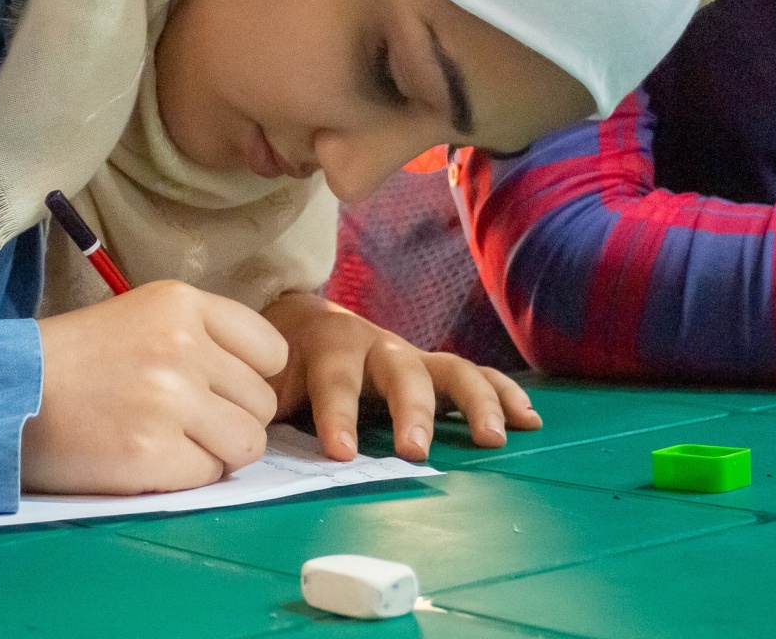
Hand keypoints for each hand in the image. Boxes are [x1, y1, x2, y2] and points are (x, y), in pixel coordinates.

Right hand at [22, 281, 288, 494]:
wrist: (3, 395)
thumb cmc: (72, 361)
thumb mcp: (140, 316)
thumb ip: (203, 337)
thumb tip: (264, 383)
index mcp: (182, 304)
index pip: (271, 351)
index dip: (248, 378)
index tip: (216, 388)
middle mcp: (183, 346)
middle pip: (262, 404)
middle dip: (229, 420)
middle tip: (179, 420)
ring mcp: (169, 400)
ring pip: (246, 444)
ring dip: (214, 453)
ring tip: (166, 441)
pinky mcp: (151, 453)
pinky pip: (208, 477)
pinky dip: (183, 477)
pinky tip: (143, 458)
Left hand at [259, 292, 540, 461]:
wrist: (299, 321)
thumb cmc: (281, 364)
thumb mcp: (261, 382)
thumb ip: (260, 410)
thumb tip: (246, 445)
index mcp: (327, 345)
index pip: (334, 381)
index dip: (337, 416)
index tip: (341, 454)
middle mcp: (376, 345)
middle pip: (401, 371)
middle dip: (411, 411)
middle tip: (415, 452)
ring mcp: (412, 356)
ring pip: (450, 370)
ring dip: (474, 403)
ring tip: (491, 439)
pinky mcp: (435, 370)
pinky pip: (477, 377)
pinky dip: (504, 395)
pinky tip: (529, 420)